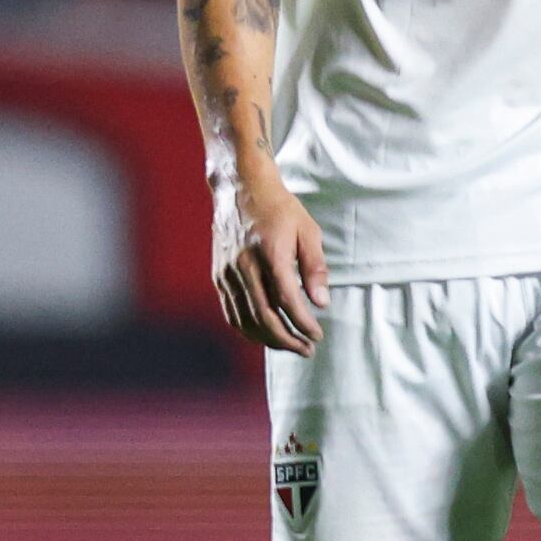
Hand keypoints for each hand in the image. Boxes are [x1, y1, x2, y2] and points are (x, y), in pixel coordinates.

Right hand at [212, 168, 327, 355]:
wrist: (240, 190)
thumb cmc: (280, 209)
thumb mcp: (308, 231)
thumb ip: (315, 267)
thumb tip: (321, 303)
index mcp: (269, 254)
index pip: (286, 299)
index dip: (303, 322)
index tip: (317, 336)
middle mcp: (244, 267)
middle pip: (263, 316)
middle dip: (287, 339)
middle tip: (307, 350)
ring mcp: (227, 273)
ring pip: (244, 319)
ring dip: (268, 339)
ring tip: (291, 346)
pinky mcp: (218, 276)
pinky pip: (231, 311)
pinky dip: (247, 329)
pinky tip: (265, 335)